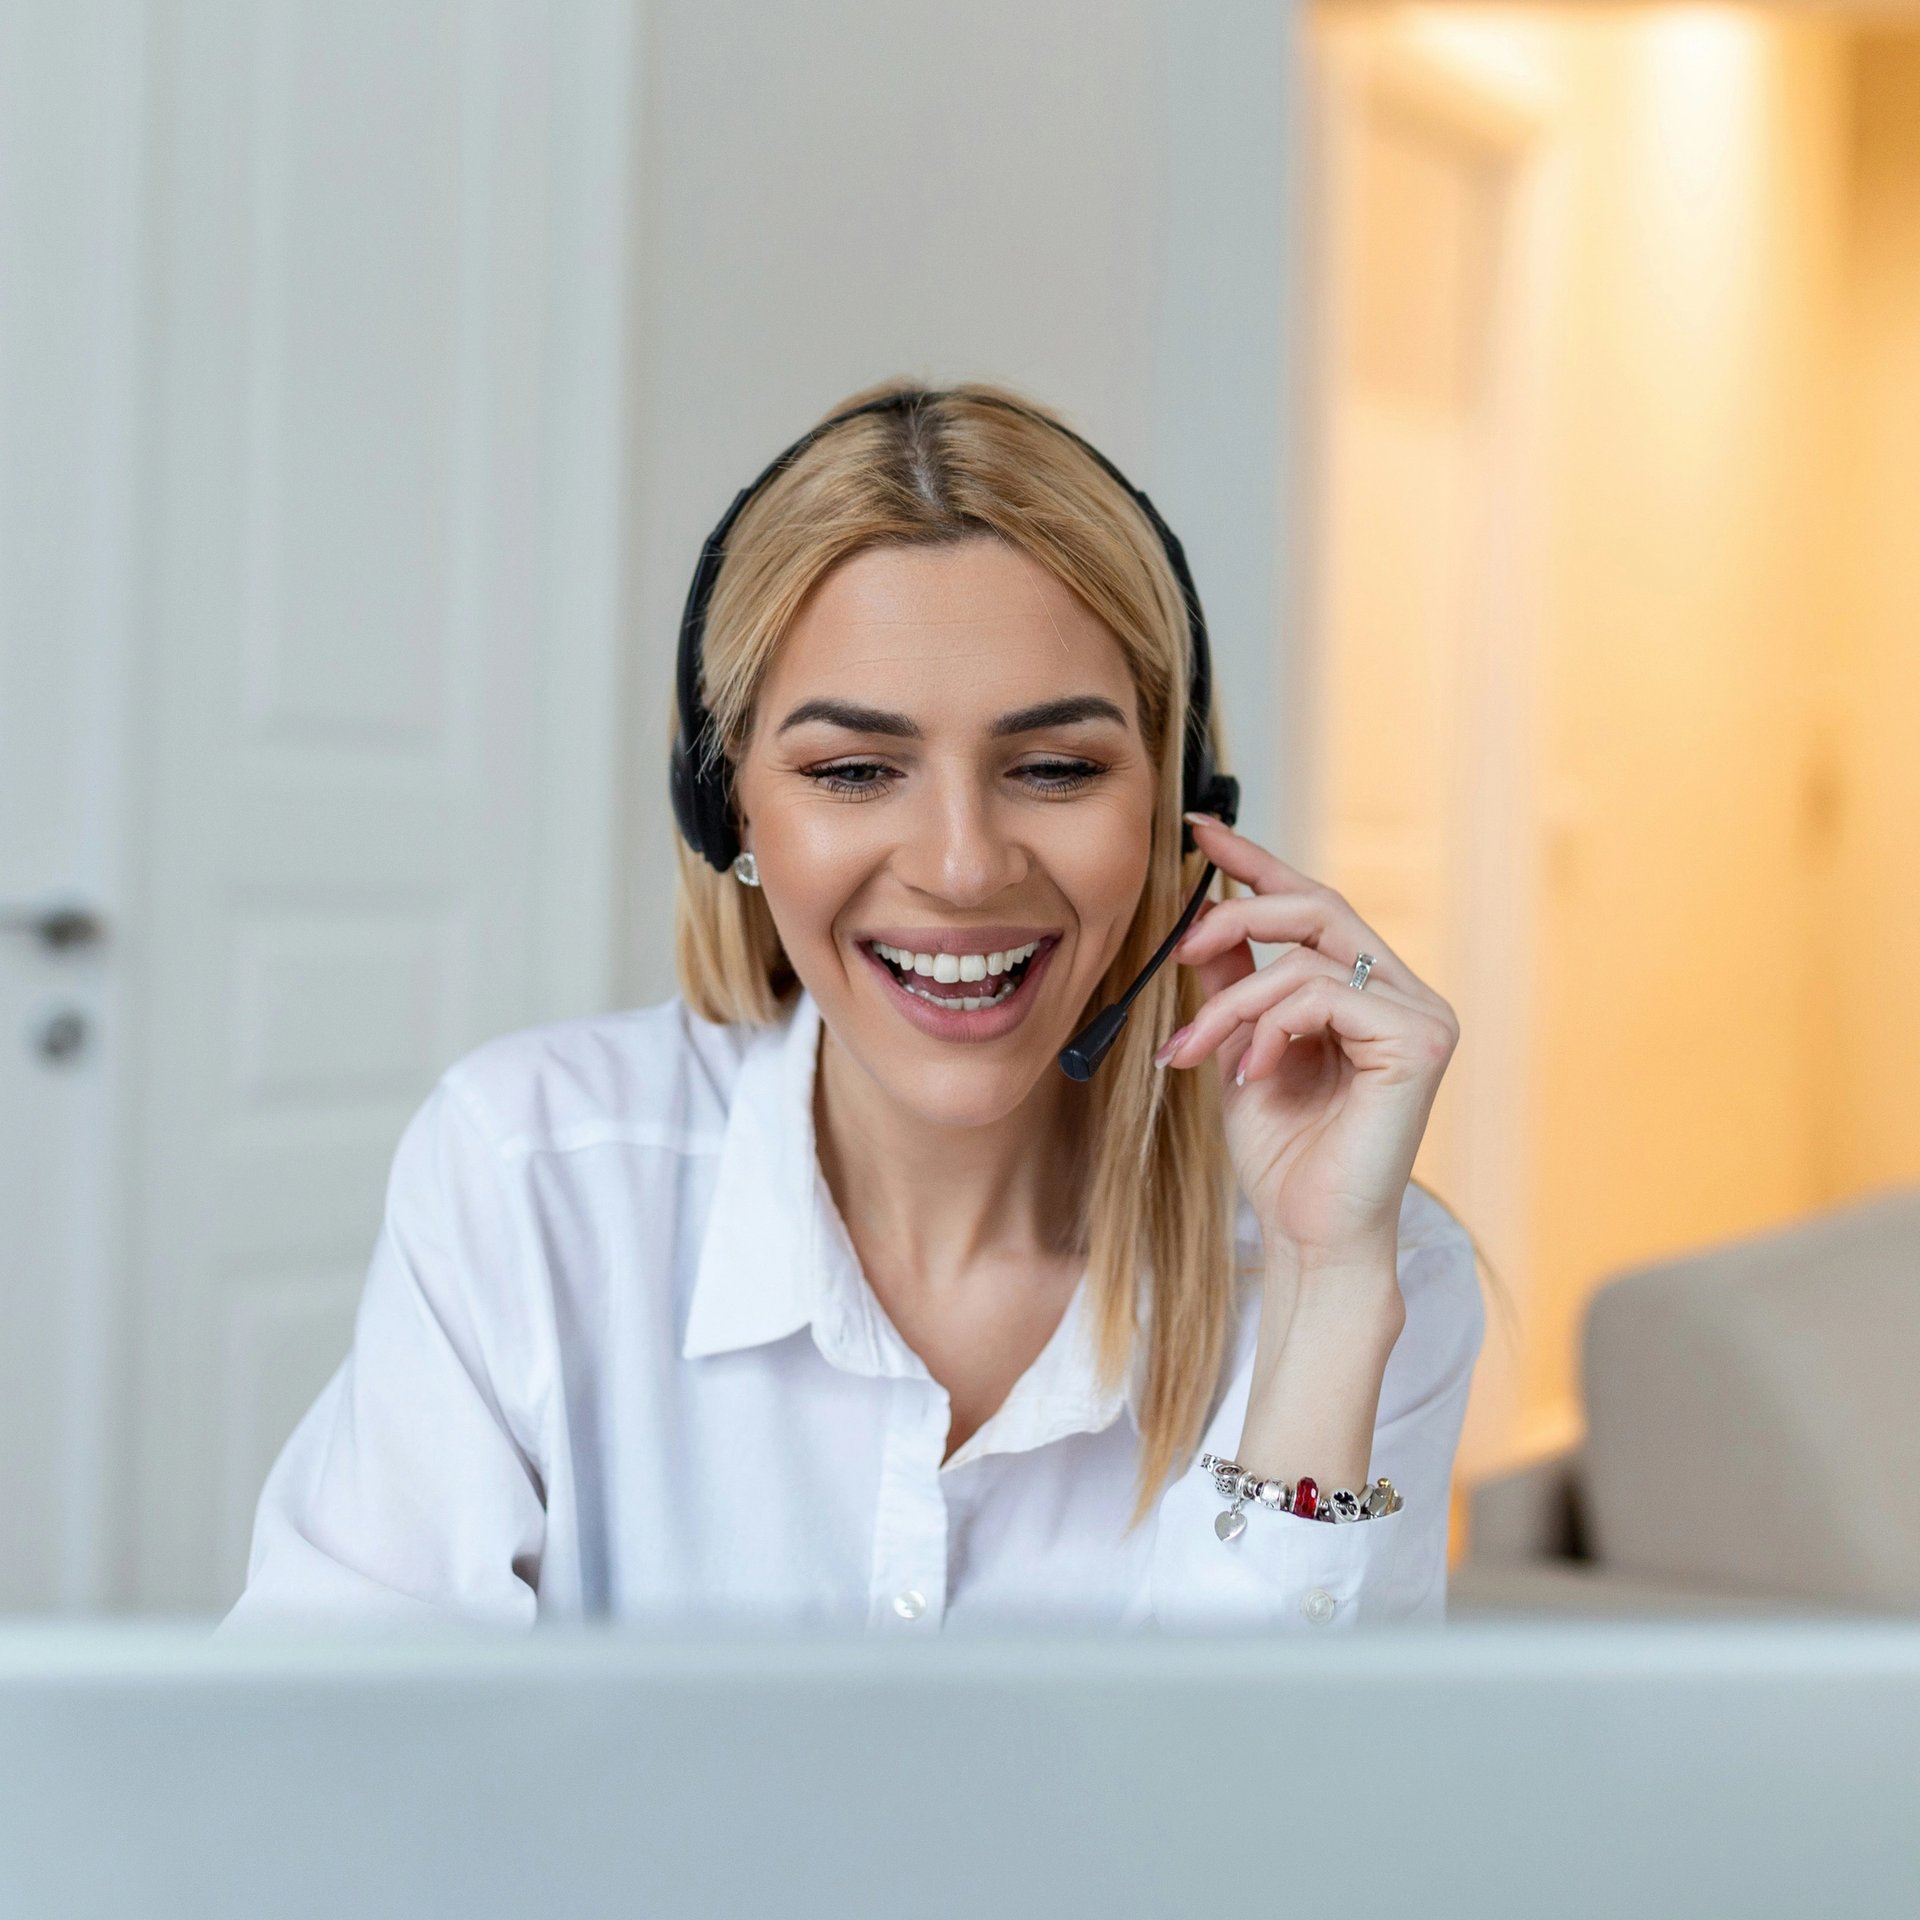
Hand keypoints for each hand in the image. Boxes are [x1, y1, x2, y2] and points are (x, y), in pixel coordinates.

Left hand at [1154, 813, 1458, 1271]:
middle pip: (1319, 906)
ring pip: (1306, 958)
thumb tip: (1204, 921)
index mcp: (1371, 993)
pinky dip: (1269, 1028)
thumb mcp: (1241, 1050)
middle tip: (1179, 945)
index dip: (1257, 861)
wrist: (1309, 1237)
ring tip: (1197, 1051)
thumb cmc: (1284, 1158)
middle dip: (1238, 913)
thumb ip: (1234, 986)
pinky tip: (1251, 1074)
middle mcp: (1407, 995)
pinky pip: (1322, 996)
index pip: (1314, 906)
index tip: (1198, 830)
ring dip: (1232, 1002)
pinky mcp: (1419, 1044)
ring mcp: (1422, 1017)